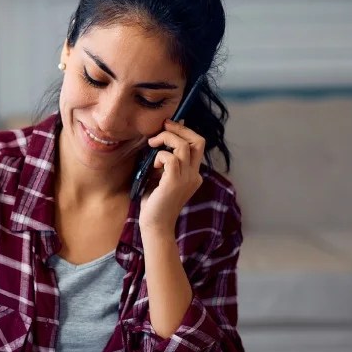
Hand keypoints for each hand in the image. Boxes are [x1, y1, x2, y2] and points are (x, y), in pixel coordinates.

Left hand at [139, 119, 205, 236]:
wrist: (154, 226)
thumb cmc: (154, 202)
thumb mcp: (160, 176)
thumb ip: (164, 160)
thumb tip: (162, 137)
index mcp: (194, 174)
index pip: (198, 144)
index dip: (185, 131)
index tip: (168, 125)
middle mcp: (194, 175)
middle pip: (198, 140)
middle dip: (179, 129)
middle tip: (163, 127)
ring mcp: (187, 179)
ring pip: (183, 146)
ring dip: (166, 139)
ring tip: (152, 145)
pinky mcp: (174, 182)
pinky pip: (169, 158)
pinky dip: (159, 156)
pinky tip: (153, 166)